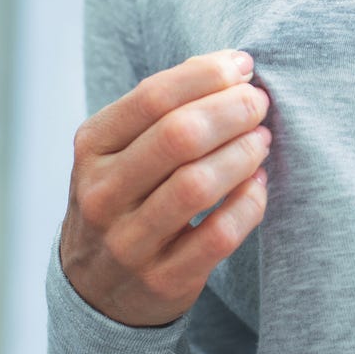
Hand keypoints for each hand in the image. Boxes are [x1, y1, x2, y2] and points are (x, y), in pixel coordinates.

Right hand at [59, 50, 270, 326]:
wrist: (96, 288)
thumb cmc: (126, 195)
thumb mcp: (122, 147)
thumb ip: (165, 106)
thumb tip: (231, 65)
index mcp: (92, 147)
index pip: (154, 96)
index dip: (208, 75)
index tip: (244, 66)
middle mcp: (102, 194)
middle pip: (179, 136)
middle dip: (232, 110)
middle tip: (259, 102)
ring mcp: (129, 242)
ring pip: (198, 185)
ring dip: (243, 154)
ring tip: (262, 140)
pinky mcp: (162, 280)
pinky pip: (219, 235)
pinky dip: (249, 203)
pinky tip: (258, 184)